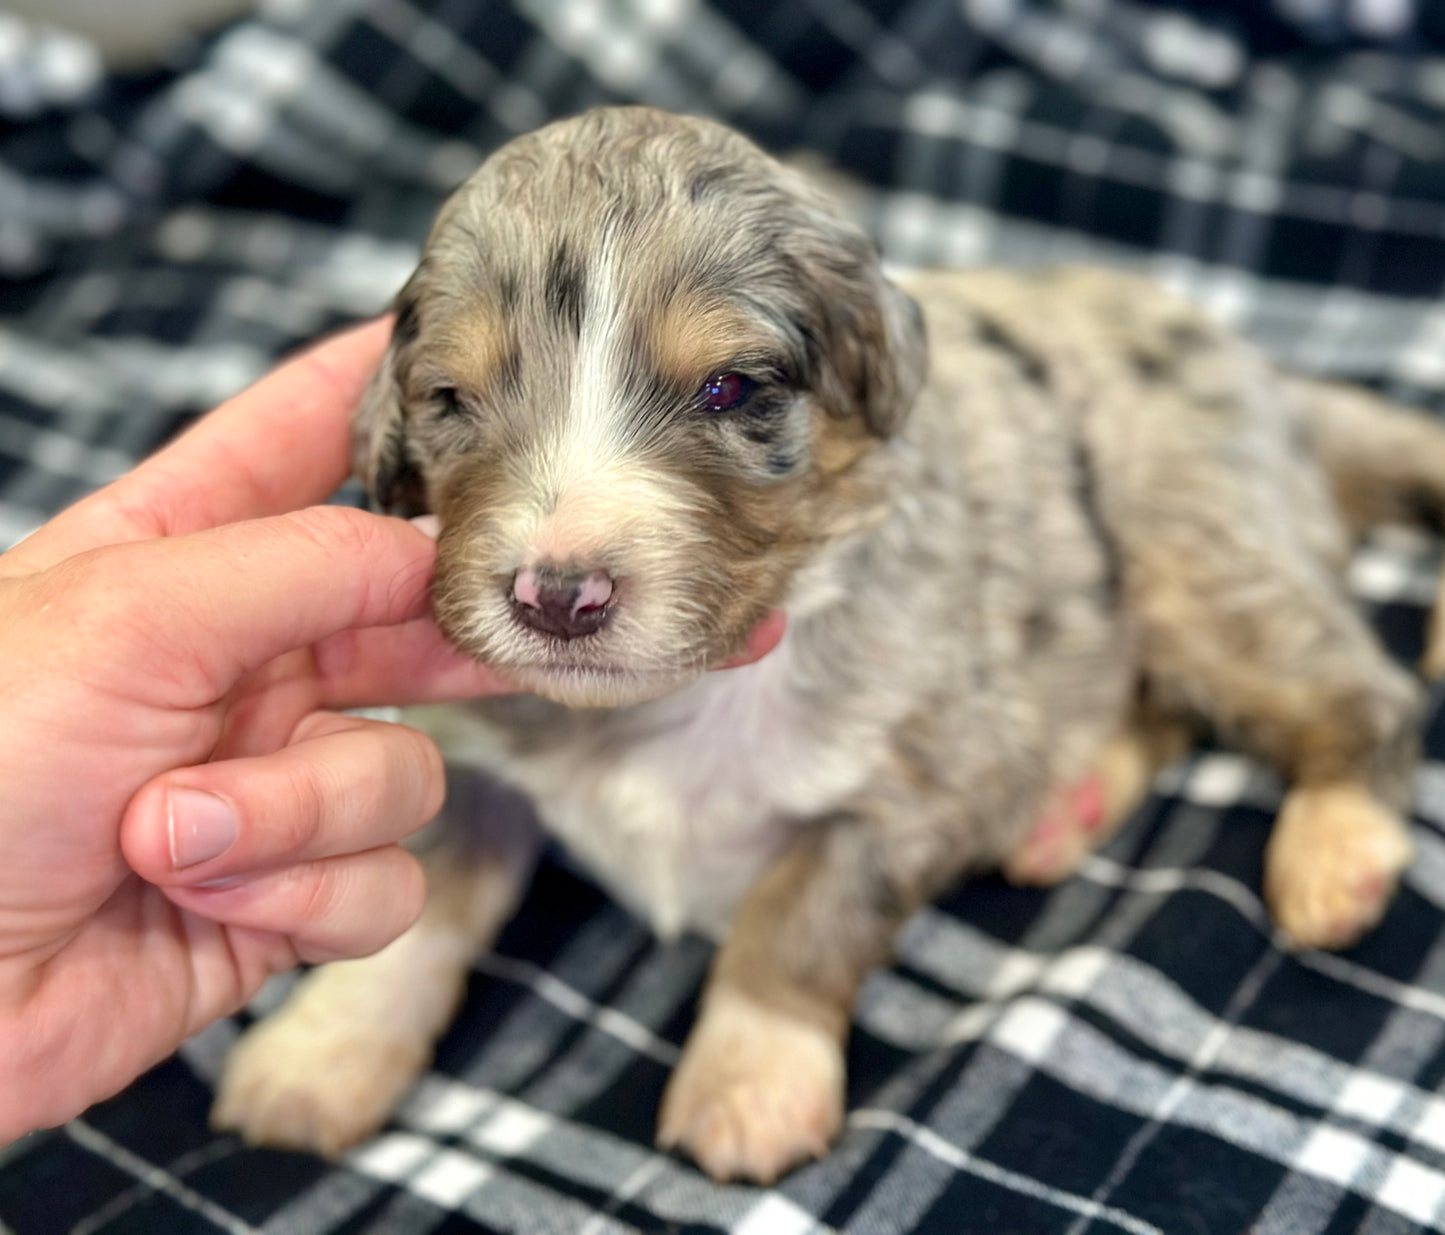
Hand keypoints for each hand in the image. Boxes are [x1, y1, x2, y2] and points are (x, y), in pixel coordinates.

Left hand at [0, 320, 514, 1140]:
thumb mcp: (124, 620)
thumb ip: (298, 563)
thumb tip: (427, 556)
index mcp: (173, 560)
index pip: (294, 441)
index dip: (375, 388)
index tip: (461, 337)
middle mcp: (237, 664)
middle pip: (396, 612)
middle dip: (442, 629)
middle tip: (511, 624)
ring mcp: (271, 782)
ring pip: (404, 772)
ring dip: (302, 809)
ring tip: (178, 833)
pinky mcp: (291, 895)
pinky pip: (384, 882)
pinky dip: (305, 895)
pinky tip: (217, 904)